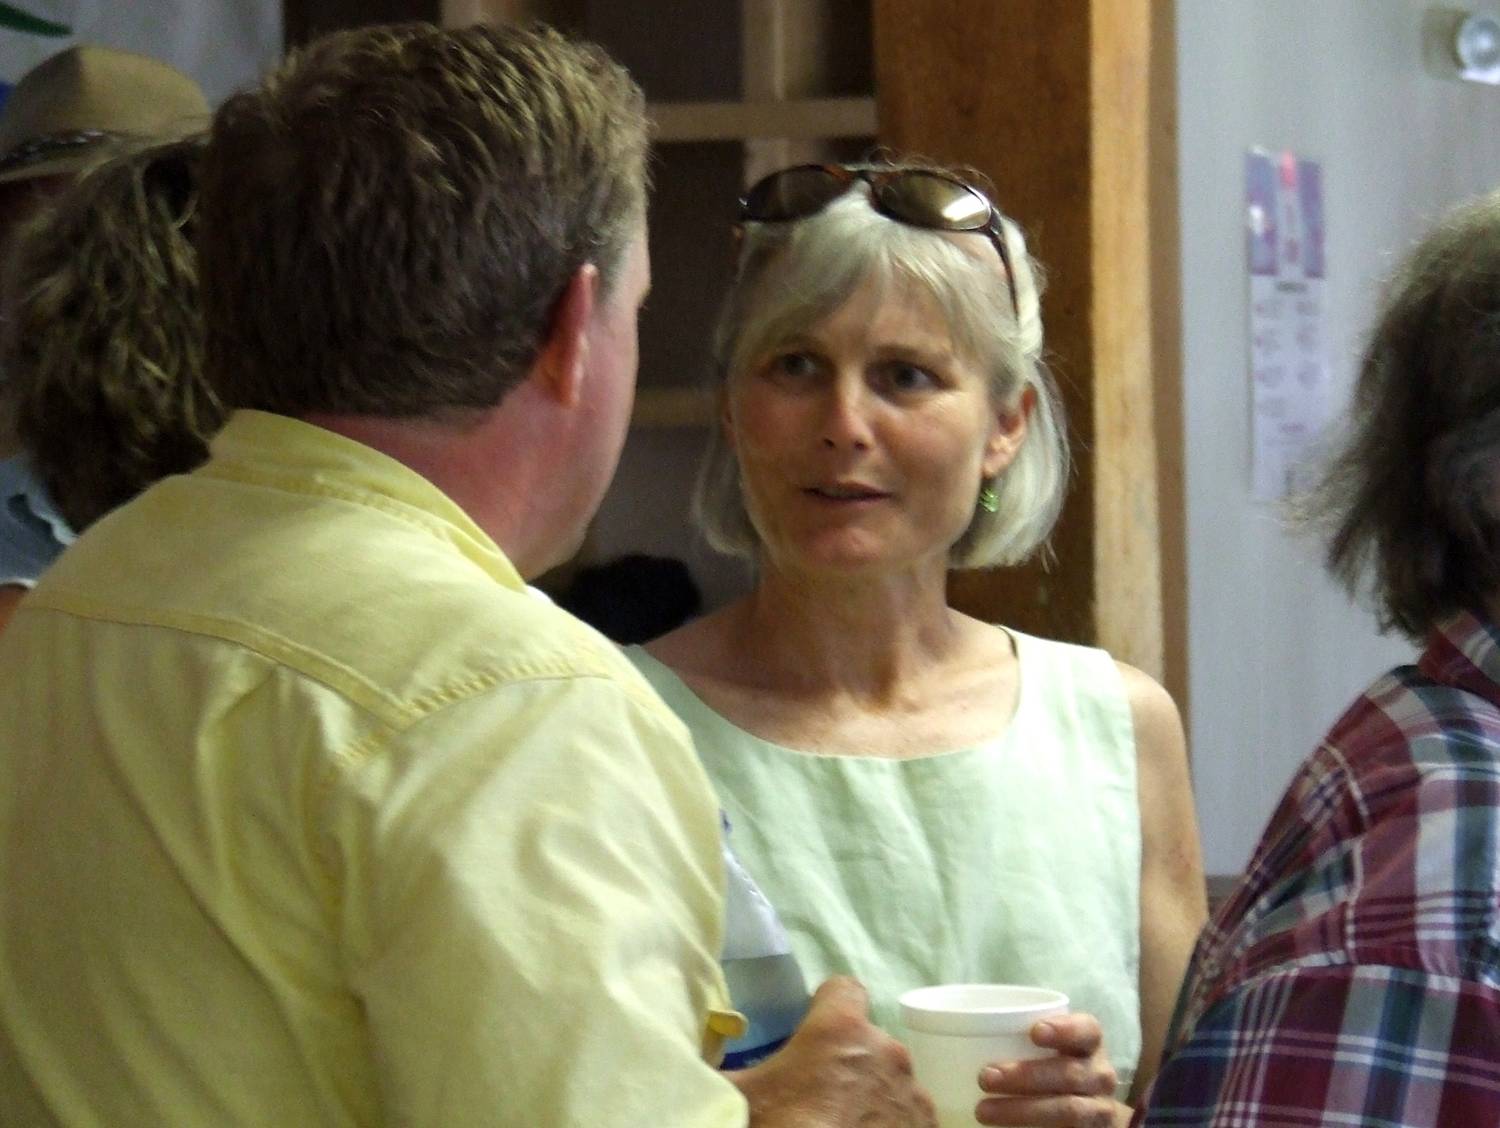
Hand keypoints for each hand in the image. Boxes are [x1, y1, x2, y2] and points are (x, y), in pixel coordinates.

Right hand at [729, 976, 936, 1126]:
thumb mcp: (734, 1093)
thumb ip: (726, 1062)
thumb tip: (703, 1050)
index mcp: (841, 1030)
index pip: (844, 988)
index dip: (826, 1006)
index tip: (810, 1032)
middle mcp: (887, 1053)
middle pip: (867, 1041)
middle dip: (846, 1061)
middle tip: (816, 1096)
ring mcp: (913, 1096)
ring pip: (889, 1081)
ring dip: (870, 1096)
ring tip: (840, 1125)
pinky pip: (908, 1117)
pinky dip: (890, 1126)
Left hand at [974, 1012, 1125, 1126]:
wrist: (1089, 1113)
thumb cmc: (1052, 1066)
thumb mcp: (1045, 1049)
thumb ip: (1014, 1039)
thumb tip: (947, 1034)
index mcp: (1089, 1045)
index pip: (1087, 1030)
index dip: (1064, 1030)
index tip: (1034, 1031)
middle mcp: (1099, 1076)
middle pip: (1070, 1074)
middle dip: (1026, 1075)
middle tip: (985, 1076)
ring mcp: (1098, 1110)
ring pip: (1067, 1110)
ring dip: (1023, 1111)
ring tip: (983, 1111)